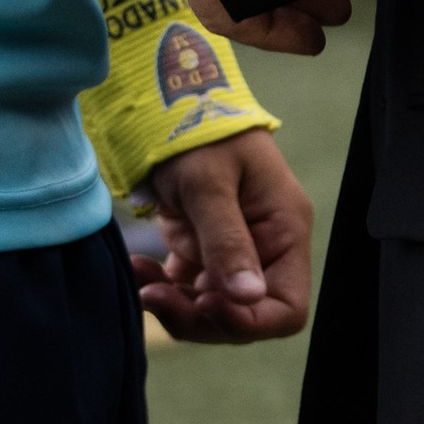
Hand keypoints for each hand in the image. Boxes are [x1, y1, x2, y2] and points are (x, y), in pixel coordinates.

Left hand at [144, 130, 316, 342]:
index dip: (250, 320)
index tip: (205, 304)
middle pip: (245, 315)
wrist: (164, 103)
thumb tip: (249, 298)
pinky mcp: (202, 250)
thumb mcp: (208, 184)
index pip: (287, 307)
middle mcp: (265, 248)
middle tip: (155, 295)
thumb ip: (227, 242)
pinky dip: (160, 287)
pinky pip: (186, 289)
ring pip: (211, 309)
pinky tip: (137, 270)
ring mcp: (233, 252)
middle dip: (199, 316)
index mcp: (284, 230)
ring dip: (174, 305)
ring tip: (139, 278)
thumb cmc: (196, 131)